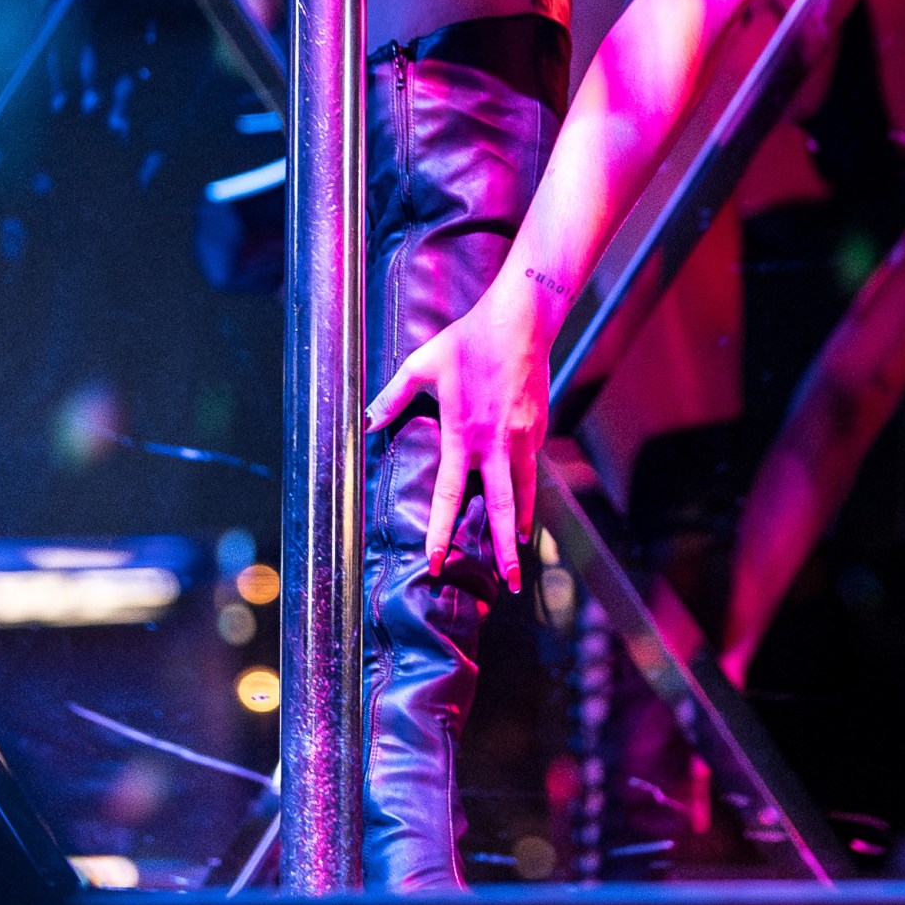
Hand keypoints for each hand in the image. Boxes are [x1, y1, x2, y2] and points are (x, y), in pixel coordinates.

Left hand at [366, 266, 552, 590]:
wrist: (521, 320)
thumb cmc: (468, 340)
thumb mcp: (423, 365)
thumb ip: (392, 396)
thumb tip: (365, 421)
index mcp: (464, 435)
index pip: (448, 495)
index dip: (441, 532)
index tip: (436, 562)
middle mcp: (497, 444)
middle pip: (503, 508)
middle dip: (505, 552)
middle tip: (509, 584)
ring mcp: (523, 437)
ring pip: (525, 493)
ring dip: (523, 527)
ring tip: (520, 555)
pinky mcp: (538, 427)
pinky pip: (532, 467)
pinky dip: (529, 490)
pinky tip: (525, 502)